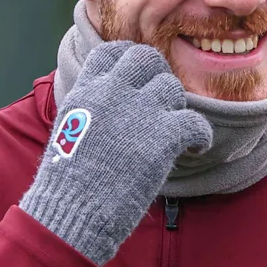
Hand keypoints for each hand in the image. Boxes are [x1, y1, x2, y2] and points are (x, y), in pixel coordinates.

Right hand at [20, 41, 211, 265]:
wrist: (72, 214)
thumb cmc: (67, 186)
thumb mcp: (67, 134)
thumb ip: (89, 113)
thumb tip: (108, 113)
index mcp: (85, 93)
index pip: (110, 52)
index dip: (128, 60)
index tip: (137, 78)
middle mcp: (111, 93)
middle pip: (145, 58)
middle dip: (157, 75)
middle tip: (160, 102)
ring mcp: (138, 112)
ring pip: (171, 87)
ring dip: (175, 107)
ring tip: (172, 131)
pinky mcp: (162, 137)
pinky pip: (196, 121)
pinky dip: (200, 135)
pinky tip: (195, 148)